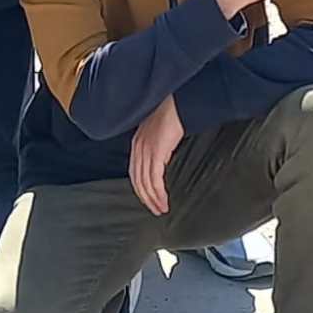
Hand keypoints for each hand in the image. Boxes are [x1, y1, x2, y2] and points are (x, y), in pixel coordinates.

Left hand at [128, 95, 184, 216]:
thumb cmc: (172, 114)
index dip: (140, 188)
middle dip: (146, 198)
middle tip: (155, 210)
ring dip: (153, 199)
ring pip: (145, 182)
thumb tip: (162, 161)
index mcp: (137, 142)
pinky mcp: (156, 152)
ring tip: (161, 209)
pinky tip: (164, 200)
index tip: (148, 199)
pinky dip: (159, 193)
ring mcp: (146, 150)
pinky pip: (154, 178)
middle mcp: (138, 147)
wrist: (178, 103)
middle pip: (137, 179)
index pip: (134, 171)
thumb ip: (157, 146)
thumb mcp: (159, 132)